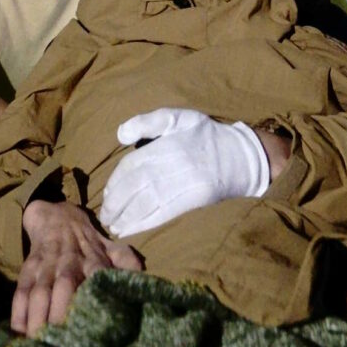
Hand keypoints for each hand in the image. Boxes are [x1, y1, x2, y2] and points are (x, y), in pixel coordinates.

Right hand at [12, 201, 141, 335]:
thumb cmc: (86, 242)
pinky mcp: (28, 267)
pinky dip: (18, 309)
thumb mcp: (109, 247)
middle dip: (61, 311)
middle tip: (61, 341)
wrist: (55, 216)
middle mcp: (69, 261)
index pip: (97, 275)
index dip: (95, 296)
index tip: (95, 324)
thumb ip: (125, 261)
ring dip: (37, 316)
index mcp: (93, 258)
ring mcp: (46, 265)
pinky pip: (21, 289)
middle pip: (65, 285)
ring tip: (37, 340)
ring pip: (40, 291)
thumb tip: (143, 277)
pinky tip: (18, 330)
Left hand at [97, 106, 272, 237]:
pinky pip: (164, 213)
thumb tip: (120, 135)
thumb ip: (148, 122)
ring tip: (113, 225)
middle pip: (137, 186)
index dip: (116, 182)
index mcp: (168, 143)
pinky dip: (144, 223)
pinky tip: (131, 229)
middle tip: (105, 215)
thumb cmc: (205, 135)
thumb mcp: (179, 117)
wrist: (241, 156)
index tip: (106, 195)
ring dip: (127, 217)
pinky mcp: (195, 200)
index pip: (133, 165)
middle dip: (117, 203)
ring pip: (148, 202)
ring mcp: (185, 183)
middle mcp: (175, 164)